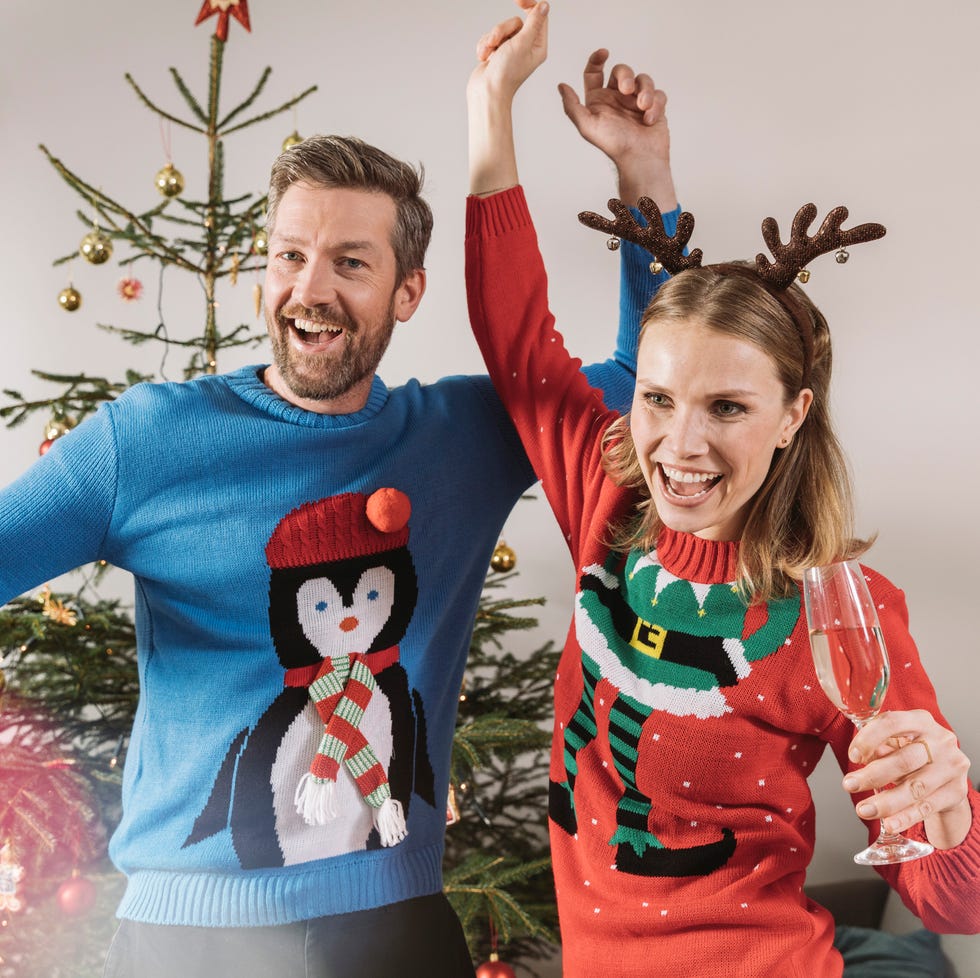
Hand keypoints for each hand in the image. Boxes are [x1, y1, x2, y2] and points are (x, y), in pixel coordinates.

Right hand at [469, 0, 548, 105]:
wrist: (486, 92)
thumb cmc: (505, 74)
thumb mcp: (522, 43)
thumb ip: (533, 23)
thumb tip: (544, 5)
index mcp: (537, 46)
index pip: (538, 17)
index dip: (529, 5)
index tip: (518, 0)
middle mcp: (526, 48)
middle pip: (515, 22)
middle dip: (502, 30)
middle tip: (497, 43)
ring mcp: (510, 50)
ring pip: (500, 29)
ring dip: (491, 39)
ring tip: (489, 54)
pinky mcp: (497, 53)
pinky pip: (490, 37)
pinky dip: (485, 46)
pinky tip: (484, 58)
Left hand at [558, 49, 675, 207]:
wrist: (639, 159)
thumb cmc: (613, 145)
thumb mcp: (587, 126)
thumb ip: (572, 106)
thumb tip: (561, 86)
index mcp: (599, 101)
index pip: (594, 73)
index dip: (597, 59)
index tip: (603, 52)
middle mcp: (616, 99)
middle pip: (622, 71)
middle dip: (626, 75)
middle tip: (627, 90)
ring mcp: (636, 102)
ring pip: (643, 80)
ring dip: (645, 91)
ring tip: (643, 108)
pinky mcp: (654, 107)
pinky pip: (658, 94)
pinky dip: (656, 105)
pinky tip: (650, 119)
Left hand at [843, 709, 972, 848]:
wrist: (948, 771)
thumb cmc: (913, 750)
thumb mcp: (897, 741)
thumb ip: (879, 745)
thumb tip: (859, 756)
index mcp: (920, 720)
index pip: (892, 723)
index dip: (869, 739)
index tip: (852, 756)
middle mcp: (940, 741)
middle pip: (904, 760)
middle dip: (873, 775)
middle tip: (849, 785)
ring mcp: (951, 767)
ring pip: (915, 788)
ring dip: (886, 802)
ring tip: (863, 810)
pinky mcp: (956, 791)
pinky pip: (927, 807)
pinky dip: (905, 817)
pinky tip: (889, 823)